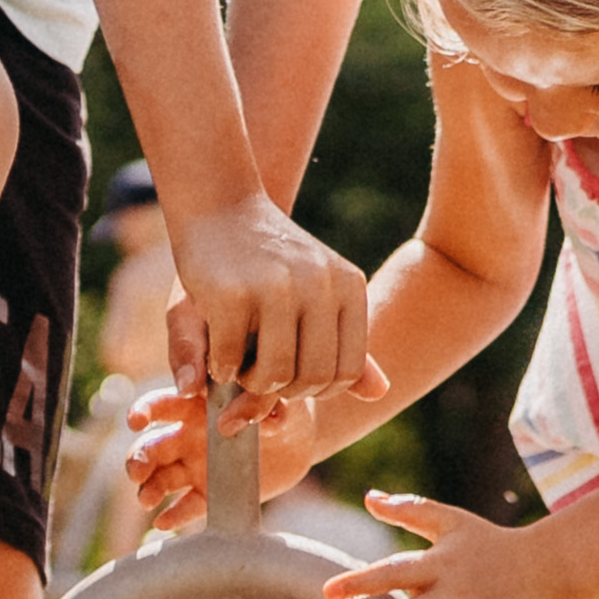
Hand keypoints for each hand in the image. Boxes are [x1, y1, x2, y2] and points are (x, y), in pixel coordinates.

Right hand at [119, 376, 359, 534]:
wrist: (301, 439)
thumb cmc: (284, 406)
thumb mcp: (277, 399)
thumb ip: (259, 404)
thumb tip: (234, 420)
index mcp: (197, 405)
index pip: (164, 404)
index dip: (145, 410)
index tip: (136, 420)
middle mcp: (188, 436)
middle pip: (153, 446)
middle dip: (139, 457)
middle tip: (137, 471)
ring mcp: (196, 467)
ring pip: (162, 478)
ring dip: (149, 488)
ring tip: (146, 500)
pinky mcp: (210, 495)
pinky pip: (188, 507)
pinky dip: (174, 516)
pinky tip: (164, 521)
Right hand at [162, 193, 375, 407]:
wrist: (219, 205)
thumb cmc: (267, 261)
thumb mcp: (315, 294)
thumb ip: (344, 344)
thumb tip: (380, 393)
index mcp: (349, 285)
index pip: (348, 371)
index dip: (318, 389)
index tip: (292, 378)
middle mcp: (321, 284)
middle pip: (313, 379)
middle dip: (283, 391)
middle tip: (260, 374)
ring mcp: (278, 287)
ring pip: (276, 374)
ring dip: (250, 384)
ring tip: (240, 365)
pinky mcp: (233, 293)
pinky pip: (231, 359)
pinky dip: (220, 368)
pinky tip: (217, 350)